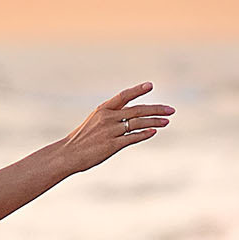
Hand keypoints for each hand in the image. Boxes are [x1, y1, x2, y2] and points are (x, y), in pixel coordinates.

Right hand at [61, 82, 175, 172]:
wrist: (67, 154)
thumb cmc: (81, 139)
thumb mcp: (94, 122)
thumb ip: (112, 117)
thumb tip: (131, 116)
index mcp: (103, 109)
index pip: (124, 96)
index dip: (138, 90)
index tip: (151, 85)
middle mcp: (107, 118)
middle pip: (137, 110)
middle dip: (156, 109)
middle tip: (171, 109)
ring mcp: (110, 131)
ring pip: (137, 123)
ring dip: (154, 122)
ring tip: (167, 121)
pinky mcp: (111, 145)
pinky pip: (132, 138)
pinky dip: (144, 134)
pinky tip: (153, 132)